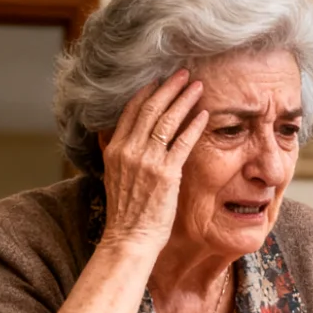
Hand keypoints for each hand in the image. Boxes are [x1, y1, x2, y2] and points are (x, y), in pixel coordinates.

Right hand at [97, 71, 209, 251]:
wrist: (129, 238)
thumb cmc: (125, 212)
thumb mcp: (111, 175)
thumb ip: (112, 152)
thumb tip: (108, 134)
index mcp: (115, 149)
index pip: (131, 111)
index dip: (147, 92)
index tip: (159, 80)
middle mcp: (129, 150)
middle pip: (150, 108)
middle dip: (168, 88)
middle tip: (183, 73)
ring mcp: (147, 160)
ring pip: (167, 120)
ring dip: (184, 100)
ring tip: (197, 86)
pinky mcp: (166, 173)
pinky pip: (182, 142)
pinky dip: (194, 126)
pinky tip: (204, 114)